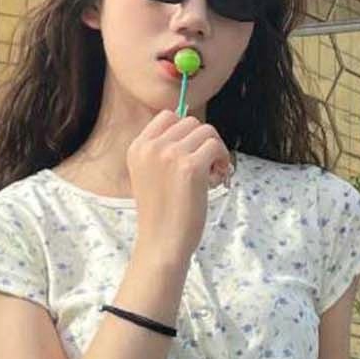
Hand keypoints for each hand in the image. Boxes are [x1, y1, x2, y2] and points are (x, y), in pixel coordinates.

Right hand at [128, 109, 232, 260]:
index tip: (191, 151)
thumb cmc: (161, 213)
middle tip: (205, 166)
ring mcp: (170, 155)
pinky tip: (216, 178)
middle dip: (202, 141)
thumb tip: (196, 129)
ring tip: (211, 173)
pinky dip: (222, 160)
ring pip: (207, 131)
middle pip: (191, 122)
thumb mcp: (149, 174)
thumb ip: (163, 150)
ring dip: (215, 150)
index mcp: (138, 147)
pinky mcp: (191, 166)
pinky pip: (216, 146)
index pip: (168, 116)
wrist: (162, 242)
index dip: (186, 131)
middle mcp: (152, 147)